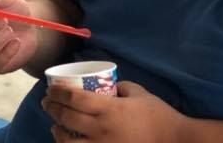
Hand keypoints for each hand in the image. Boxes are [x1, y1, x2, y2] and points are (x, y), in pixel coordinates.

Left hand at [44, 81, 183, 142]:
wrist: (176, 141)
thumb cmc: (158, 115)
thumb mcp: (138, 93)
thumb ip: (119, 87)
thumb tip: (105, 85)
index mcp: (108, 108)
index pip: (73, 98)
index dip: (57, 92)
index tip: (50, 89)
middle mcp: (101, 129)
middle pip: (66, 118)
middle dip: (51, 109)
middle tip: (46, 103)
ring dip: (57, 132)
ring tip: (54, 126)